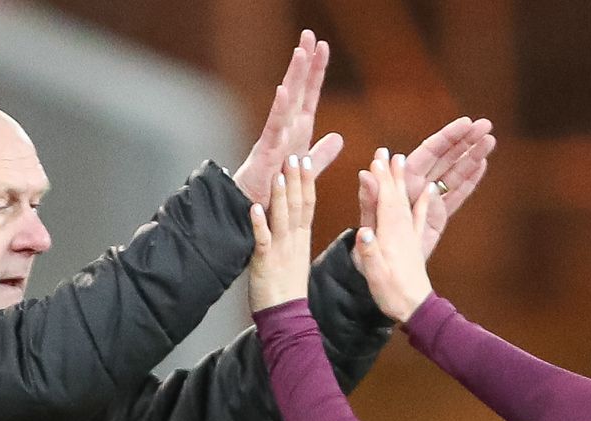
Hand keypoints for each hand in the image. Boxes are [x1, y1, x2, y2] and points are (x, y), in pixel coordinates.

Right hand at [233, 31, 343, 205]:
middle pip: (297, 90)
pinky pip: (274, 128)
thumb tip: (338, 137)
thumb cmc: (274, 193)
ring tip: (300, 51)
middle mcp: (285, 130)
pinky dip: (279, 109)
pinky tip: (284, 89)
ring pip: (287, 102)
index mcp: (296, 133)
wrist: (252, 215)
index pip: (309, 95)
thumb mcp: (305, 171)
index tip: (322, 46)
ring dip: (294, 76)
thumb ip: (321, 155)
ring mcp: (275, 139)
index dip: (316, 71)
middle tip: (310, 34)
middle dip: (304, 62)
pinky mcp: (266, 154)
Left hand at [248, 153, 316, 310]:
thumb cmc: (287, 287)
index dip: (306, 181)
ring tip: (280, 173)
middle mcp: (294, 240)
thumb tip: (293, 218)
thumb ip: (294, 234)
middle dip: (297, 180)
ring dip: (281, 196)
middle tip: (295, 155)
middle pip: (298, 205)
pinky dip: (258, 224)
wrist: (285, 315)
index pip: (307, 204)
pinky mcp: (265, 262)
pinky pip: (262, 240)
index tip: (305, 160)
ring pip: (283, 218)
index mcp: (302, 238)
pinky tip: (255, 209)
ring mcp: (280, 250)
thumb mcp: (296, 255)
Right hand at [352, 150, 437, 322]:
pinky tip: (430, 189)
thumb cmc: (393, 294)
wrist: (416, 309)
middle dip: (391, 173)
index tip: (377, 159)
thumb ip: (369, 252)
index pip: (385, 201)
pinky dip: (424, 202)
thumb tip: (363, 231)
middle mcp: (403, 231)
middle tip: (387, 151)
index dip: (381, 180)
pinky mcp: (416, 244)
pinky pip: (421, 217)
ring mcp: (411, 236)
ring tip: (402, 159)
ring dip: (404, 180)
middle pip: (397, 196)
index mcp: (391, 236)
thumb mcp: (375, 275)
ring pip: (407, 201)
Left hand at [358, 116, 495, 260]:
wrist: (380, 271)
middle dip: (466, 141)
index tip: (466, 122)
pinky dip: (470, 181)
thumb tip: (366, 173)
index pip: (429, 152)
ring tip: (491, 140)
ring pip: (455, 173)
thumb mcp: (370, 224)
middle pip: (446, 157)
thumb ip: (370, 199)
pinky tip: (482, 165)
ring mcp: (430, 200)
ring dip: (473, 157)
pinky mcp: (438, 216)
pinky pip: (456, 195)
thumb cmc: (370, 247)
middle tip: (486, 125)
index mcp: (404, 182)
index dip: (448, 137)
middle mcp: (418, 186)